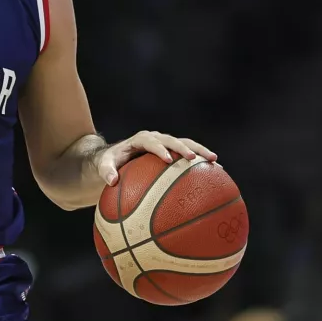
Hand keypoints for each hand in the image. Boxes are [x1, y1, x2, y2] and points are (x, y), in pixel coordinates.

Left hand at [95, 131, 217, 185]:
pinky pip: (190, 156)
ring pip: (186, 144)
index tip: (168, 159)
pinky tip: (217, 174)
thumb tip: (111, 181)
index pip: (151, 142)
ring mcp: (167, 145)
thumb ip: (106, 170)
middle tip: (193, 158)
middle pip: (173, 140)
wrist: (118, 157)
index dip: (159, 149)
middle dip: (184, 147)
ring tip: (215, 162)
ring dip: (200, 152)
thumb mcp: (104, 164)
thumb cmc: (111, 161)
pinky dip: (201, 163)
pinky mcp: (174, 152)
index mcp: (141, 140)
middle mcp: (156, 139)